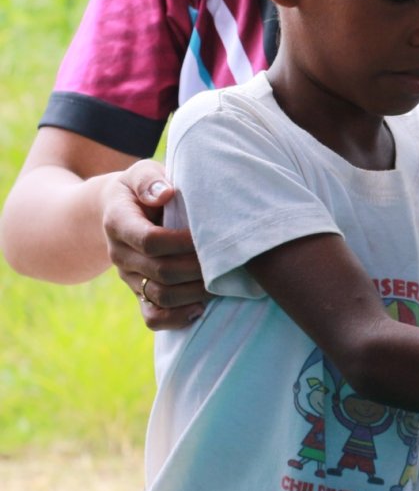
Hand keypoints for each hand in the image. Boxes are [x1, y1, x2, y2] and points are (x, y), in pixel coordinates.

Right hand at [105, 160, 205, 329]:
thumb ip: (149, 180)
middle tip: (228, 258)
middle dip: (198, 268)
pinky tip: (202, 307)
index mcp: (119, 223)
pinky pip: (153, 317)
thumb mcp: (141, 173)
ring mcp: (129, 277)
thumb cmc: (143, 188)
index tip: (209, 235)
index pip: (150, 240)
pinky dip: (177, 318)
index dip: (183, 242)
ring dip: (195, 292)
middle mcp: (120, 254)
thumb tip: (165, 193)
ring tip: (222, 280)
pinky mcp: (139, 293)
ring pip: (160, 296)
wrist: (120, 211)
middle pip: (160, 271)